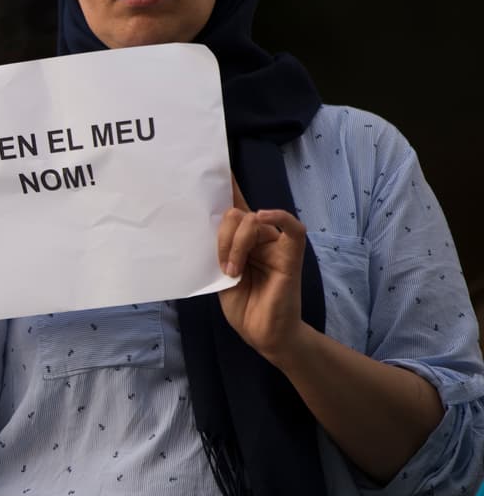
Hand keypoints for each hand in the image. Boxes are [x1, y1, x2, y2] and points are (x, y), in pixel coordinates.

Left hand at [216, 179, 310, 367]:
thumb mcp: (220, 273)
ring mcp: (276, 244)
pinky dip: (277, 216)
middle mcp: (260, 236)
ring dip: (235, 245)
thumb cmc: (243, 306)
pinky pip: (291, 227)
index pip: (233, 204)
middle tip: (223, 265)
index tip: (214, 160)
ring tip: (233, 271)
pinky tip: (264, 216)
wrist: (263, 335)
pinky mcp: (291, 256)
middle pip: (234, 214)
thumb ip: (219, 246)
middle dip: (221, 237)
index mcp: (241, 239)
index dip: (225, 183)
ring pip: (251, 221)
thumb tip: (205, 221)